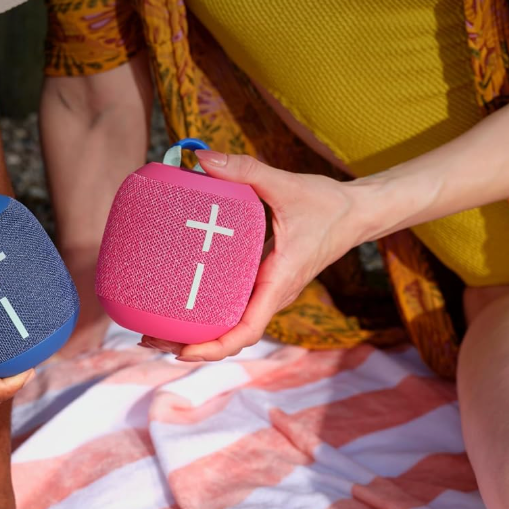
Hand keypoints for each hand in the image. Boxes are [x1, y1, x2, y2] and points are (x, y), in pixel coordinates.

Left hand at [143, 150, 369, 361]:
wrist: (357, 214)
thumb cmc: (328, 204)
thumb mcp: (286, 184)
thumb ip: (245, 171)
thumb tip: (202, 158)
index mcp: (279, 281)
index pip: (248, 329)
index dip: (216, 346)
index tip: (184, 351)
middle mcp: (273, 294)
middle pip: (231, 336)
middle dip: (193, 345)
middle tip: (150, 340)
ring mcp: (269, 292)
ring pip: (232, 327)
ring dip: (198, 335)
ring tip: (156, 332)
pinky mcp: (265, 283)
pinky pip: (235, 309)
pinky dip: (209, 316)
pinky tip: (182, 306)